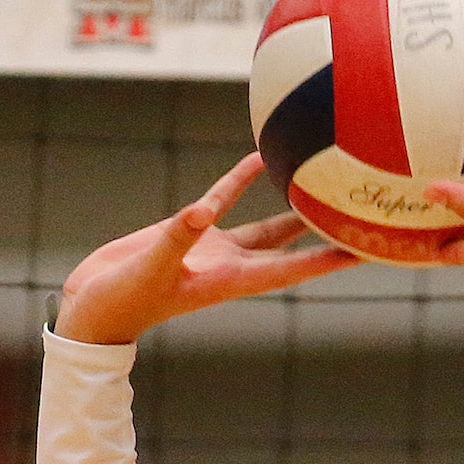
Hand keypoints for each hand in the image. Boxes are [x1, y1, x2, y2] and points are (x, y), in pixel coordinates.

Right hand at [57, 153, 357, 345]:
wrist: (95, 306)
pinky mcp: (192, 231)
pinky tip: (260, 157)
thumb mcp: (149, 270)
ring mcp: (215, 249)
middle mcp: (233, 265)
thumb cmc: (122, 301)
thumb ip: (174, 240)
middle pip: (294, 248)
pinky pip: (225, 199)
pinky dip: (241, 179)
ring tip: (332, 186)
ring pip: (268, 224)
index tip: (368, 251)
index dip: (330, 260)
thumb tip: (199, 212)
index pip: (292, 270)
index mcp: (231, 280)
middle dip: (329, 237)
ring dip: (298, 208)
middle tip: (368, 220)